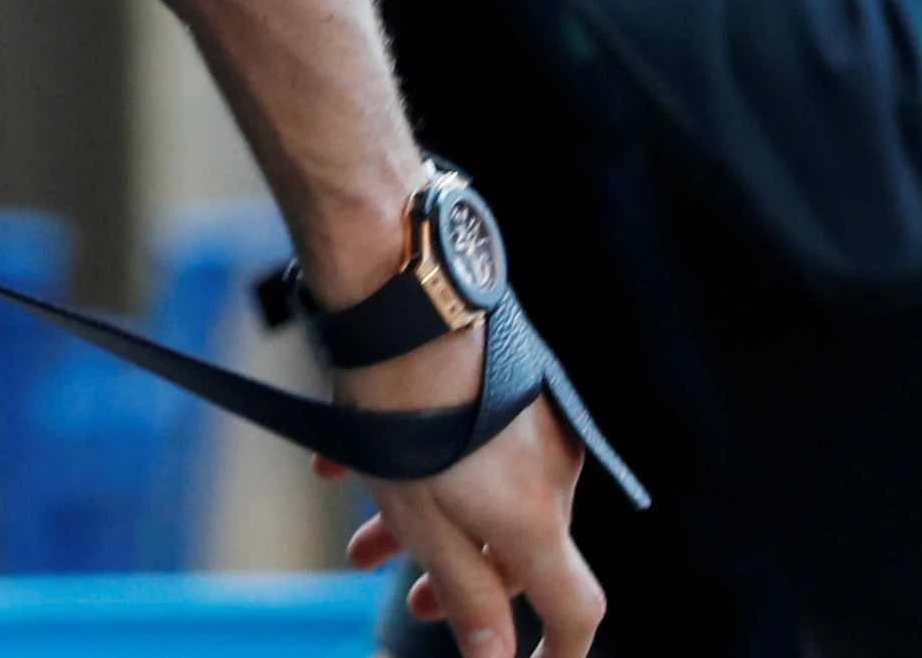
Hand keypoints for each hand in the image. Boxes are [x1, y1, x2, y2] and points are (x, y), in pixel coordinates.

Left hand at [321, 325, 604, 657]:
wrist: (403, 299)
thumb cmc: (408, 410)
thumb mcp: (426, 521)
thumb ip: (466, 593)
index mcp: (539, 517)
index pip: (575, 606)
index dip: (560, 652)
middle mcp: (551, 472)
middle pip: (517, 549)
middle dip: (459, 580)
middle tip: (410, 598)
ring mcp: (532, 424)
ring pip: (481, 496)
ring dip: (424, 526)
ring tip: (363, 543)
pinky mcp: (506, 385)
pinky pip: (466, 447)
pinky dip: (416, 471)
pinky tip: (346, 470)